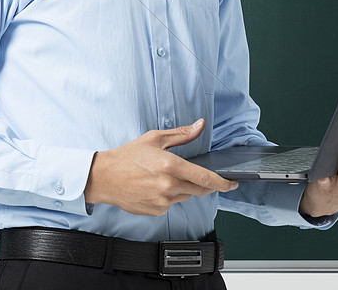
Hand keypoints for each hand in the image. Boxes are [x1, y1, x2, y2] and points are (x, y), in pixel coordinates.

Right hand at [84, 119, 237, 215]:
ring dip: (184, 188)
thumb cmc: (127, 156)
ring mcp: (163, 201)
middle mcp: (169, 185)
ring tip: (164, 177)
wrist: (104, 177)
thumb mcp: (154, 138)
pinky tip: (156, 186)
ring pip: (186, 196)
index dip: (224, 182)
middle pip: (200, 189)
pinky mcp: (157, 210)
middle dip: (203, 183)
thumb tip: (199, 126)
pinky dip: (170, 196)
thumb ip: (181, 134)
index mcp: (171, 166)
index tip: (233, 183)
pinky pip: (172, 204)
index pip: (206, 178)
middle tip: (193, 174)